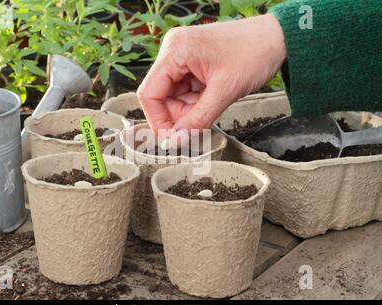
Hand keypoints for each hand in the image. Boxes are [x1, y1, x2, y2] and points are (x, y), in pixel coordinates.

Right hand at [137, 14, 285, 136]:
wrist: (279, 38)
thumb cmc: (256, 53)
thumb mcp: (225, 92)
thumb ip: (197, 119)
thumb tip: (176, 141)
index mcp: (176, 50)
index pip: (149, 93)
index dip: (158, 120)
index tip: (172, 139)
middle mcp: (174, 50)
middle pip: (160, 95)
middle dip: (178, 115)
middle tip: (199, 124)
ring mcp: (183, 55)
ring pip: (173, 95)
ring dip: (189, 109)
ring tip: (214, 103)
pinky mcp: (192, 62)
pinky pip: (185, 90)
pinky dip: (196, 101)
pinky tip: (213, 97)